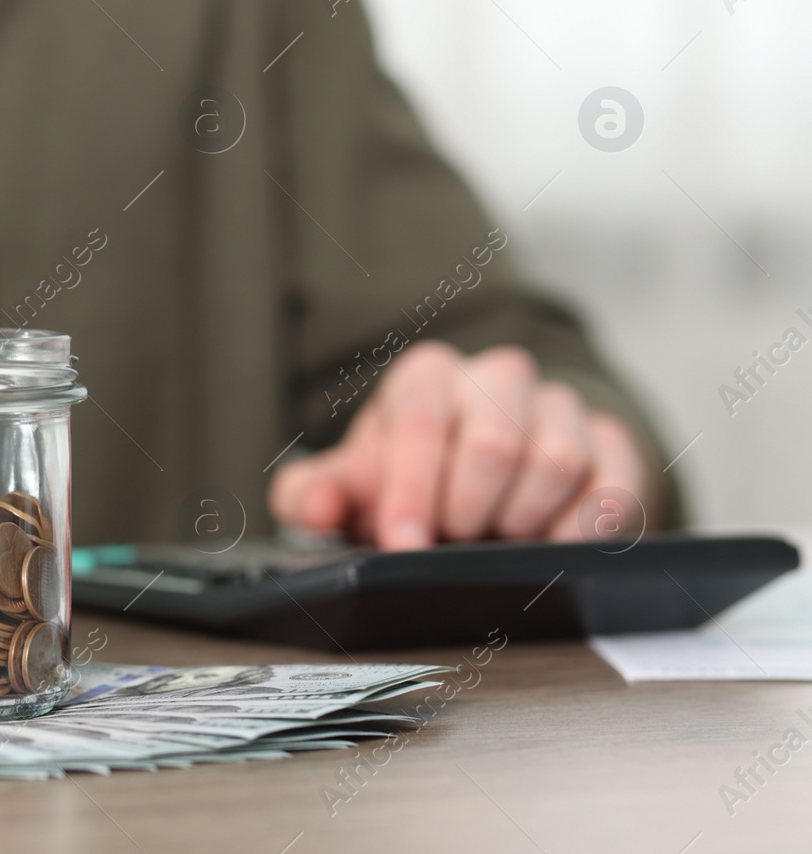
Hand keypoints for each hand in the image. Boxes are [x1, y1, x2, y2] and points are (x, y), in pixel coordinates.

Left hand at [269, 342, 650, 549]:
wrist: (479, 486)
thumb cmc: (408, 481)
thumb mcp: (350, 488)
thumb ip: (311, 495)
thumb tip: (316, 505)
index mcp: (426, 379)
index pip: (421, 423)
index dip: (411, 490)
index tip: (404, 543)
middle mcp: (495, 379)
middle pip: (493, 442)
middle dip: (466, 510)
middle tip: (451, 540)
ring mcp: (558, 408)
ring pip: (556, 460)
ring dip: (521, 519)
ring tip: (495, 537)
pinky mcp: (609, 444)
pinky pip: (613, 484)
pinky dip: (583, 527)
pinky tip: (553, 544)